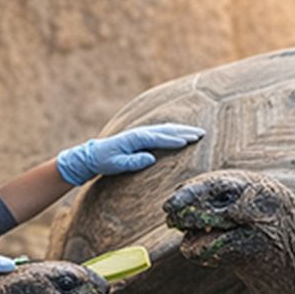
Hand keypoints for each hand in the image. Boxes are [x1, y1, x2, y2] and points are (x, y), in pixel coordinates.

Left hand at [56, 123, 204, 184]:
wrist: (93, 155)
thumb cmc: (104, 161)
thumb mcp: (116, 165)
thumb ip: (133, 162)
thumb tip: (151, 159)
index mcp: (135, 139)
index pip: (158, 138)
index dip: (173, 140)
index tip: (188, 141)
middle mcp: (140, 133)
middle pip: (166, 130)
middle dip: (184, 132)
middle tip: (201, 134)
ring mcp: (141, 133)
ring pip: (166, 129)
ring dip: (182, 130)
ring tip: (198, 133)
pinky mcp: (142, 136)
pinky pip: (162, 131)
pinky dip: (174, 131)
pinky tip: (182, 133)